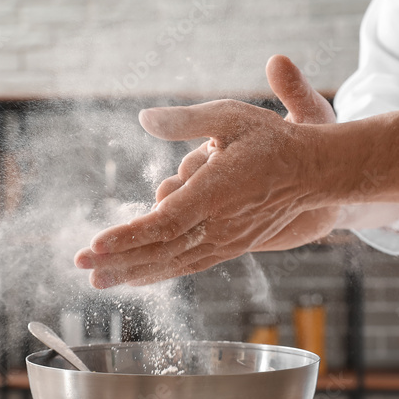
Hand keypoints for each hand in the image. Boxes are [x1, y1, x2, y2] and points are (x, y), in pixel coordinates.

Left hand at [75, 55, 336, 287]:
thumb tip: (143, 118)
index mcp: (215, 194)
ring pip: (173, 263)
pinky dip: (160, 272)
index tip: (95, 244)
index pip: (164, 223)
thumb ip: (184, 120)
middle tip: (82, 267)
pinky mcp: (231, 247)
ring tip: (99, 281)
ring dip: (133, 272)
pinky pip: (189, 264)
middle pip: (160, 250)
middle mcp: (218, 225)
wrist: (316, 173)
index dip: (127, 236)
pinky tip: (138, 277)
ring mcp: (226, 241)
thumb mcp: (229, 117)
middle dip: (118, 260)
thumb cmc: (273, 141)